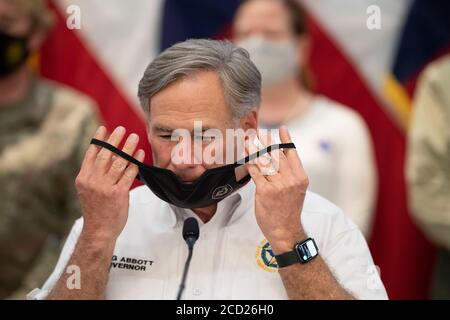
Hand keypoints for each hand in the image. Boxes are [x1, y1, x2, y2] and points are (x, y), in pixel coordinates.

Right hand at [75, 126, 144, 241]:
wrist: (99, 230)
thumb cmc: (96, 209)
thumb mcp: (87, 190)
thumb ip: (94, 174)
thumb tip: (106, 155)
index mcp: (83, 178)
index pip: (91, 154)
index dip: (99, 140)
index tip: (104, 128)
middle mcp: (93, 181)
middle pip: (106, 154)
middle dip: (114, 139)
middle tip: (122, 129)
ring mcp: (106, 187)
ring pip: (119, 162)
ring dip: (128, 147)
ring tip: (134, 138)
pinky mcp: (119, 194)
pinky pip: (129, 174)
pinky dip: (135, 162)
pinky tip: (140, 154)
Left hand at [245, 126, 308, 253]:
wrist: (285, 229)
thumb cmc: (289, 209)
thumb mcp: (297, 190)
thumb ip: (290, 173)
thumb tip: (280, 157)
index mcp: (300, 177)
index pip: (292, 153)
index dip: (286, 140)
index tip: (281, 129)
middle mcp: (290, 180)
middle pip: (277, 155)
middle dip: (267, 141)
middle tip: (259, 132)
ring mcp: (278, 185)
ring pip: (265, 162)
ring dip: (256, 150)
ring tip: (250, 141)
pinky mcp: (265, 191)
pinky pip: (256, 173)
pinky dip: (250, 164)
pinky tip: (246, 157)